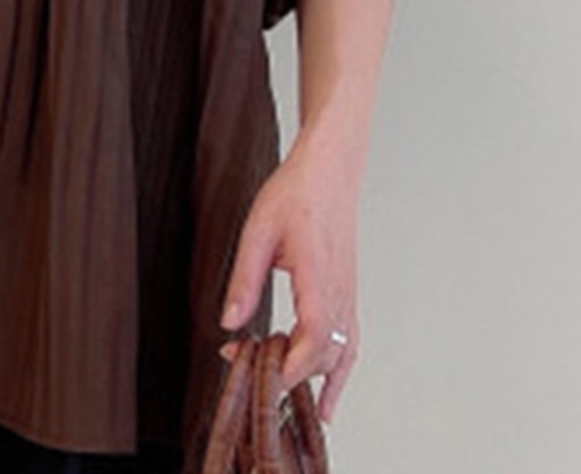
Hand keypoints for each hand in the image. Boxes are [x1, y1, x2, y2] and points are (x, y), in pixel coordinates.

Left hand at [217, 139, 360, 423]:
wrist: (329, 172)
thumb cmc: (295, 194)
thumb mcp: (258, 231)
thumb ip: (244, 278)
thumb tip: (230, 321)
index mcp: (318, 275)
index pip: (312, 337)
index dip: (290, 365)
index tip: (261, 375)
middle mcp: (340, 292)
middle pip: (325, 354)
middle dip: (290, 374)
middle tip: (251, 375)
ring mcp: (349, 295)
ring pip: (341, 354)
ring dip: (316, 382)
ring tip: (290, 409)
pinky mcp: (348, 294)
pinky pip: (350, 343)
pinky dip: (340, 374)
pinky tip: (329, 398)